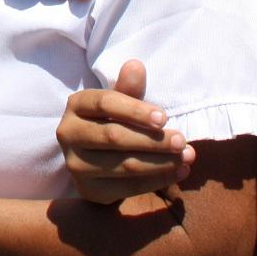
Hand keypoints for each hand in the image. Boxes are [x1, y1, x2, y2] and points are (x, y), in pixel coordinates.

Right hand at [58, 60, 193, 204]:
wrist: (93, 160)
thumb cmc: (110, 122)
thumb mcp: (119, 103)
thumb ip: (128, 88)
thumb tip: (136, 66)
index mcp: (76, 105)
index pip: (105, 104)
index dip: (135, 110)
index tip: (165, 118)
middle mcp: (68, 134)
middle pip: (114, 137)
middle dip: (153, 140)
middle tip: (182, 140)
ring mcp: (76, 165)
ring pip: (124, 164)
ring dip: (161, 162)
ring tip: (188, 157)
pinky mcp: (89, 189)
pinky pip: (128, 187)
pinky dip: (158, 180)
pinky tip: (180, 171)